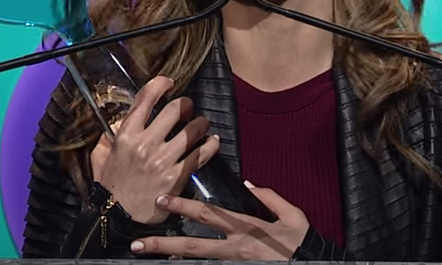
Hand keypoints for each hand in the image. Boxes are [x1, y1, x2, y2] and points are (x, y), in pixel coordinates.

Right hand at [90, 76, 220, 223]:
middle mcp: (145, 144)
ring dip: (201, 124)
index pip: (146, 99)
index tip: (169, 83)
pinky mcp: (177, 176)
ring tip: (202, 125)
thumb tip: (119, 119)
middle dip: (185, 105)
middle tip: (188, 108)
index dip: (160, 84)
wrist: (118, 216)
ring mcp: (163, 160)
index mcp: (126, 135)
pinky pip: (201, 154)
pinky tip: (213, 142)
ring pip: (192, 130)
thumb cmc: (110, 185)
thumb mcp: (100, 155)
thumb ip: (109, 135)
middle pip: (174, 110)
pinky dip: (211, 145)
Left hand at [130, 182, 310, 260]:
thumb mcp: (294, 216)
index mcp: (247, 228)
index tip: (163, 200)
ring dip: (172, 258)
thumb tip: (251, 184)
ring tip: (147, 256)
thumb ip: (271, 198)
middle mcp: (235, 248)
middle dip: (164, 244)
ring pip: (198, 262)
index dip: (185, 205)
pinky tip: (175, 263)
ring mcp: (234, 264)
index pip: (210, 214)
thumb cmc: (302, 245)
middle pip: (193, 246)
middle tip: (138, 243)